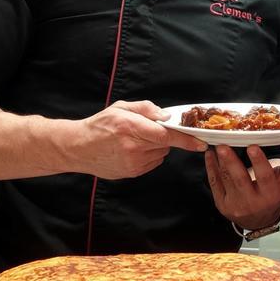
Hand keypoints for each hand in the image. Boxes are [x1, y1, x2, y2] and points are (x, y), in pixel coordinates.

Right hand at [68, 100, 206, 178]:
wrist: (78, 148)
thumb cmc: (100, 125)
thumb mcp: (121, 108)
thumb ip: (147, 109)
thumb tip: (167, 116)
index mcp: (131, 128)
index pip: (166, 135)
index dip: (186, 140)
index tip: (201, 143)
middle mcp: (133, 147)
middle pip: (165, 144)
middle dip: (164, 136)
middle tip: (147, 130)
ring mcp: (133, 163)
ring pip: (160, 154)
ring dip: (156, 147)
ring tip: (136, 140)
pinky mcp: (132, 173)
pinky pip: (153, 163)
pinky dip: (150, 156)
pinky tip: (133, 150)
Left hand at [204, 138, 279, 228]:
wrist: (259, 220)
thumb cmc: (274, 194)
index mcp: (271, 194)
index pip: (265, 177)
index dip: (259, 162)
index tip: (252, 147)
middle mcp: (253, 202)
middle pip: (240, 180)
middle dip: (231, 161)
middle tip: (223, 146)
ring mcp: (235, 204)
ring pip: (225, 180)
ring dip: (219, 161)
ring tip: (216, 145)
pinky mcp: (221, 204)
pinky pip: (214, 183)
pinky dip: (211, 168)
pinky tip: (210, 155)